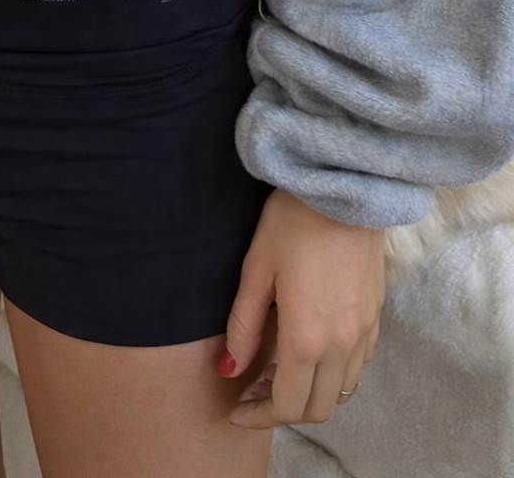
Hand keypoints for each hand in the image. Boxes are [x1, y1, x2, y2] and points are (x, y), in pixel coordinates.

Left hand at [220, 187, 384, 428]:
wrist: (346, 190)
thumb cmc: (293, 222)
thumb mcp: (256, 269)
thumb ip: (244, 325)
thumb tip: (229, 369)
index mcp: (307, 338)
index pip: (287, 405)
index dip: (258, 416)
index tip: (235, 409)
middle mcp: (342, 346)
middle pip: (317, 408)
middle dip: (282, 410)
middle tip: (251, 391)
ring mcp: (365, 333)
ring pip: (341, 392)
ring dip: (309, 394)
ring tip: (277, 371)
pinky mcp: (376, 318)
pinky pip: (357, 366)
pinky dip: (332, 374)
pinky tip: (309, 351)